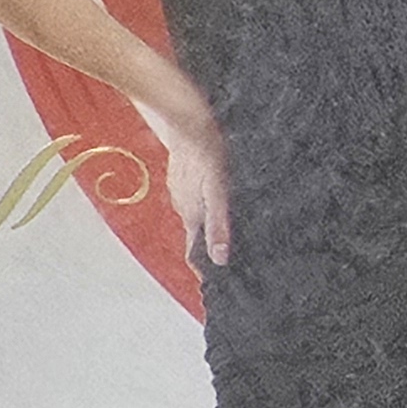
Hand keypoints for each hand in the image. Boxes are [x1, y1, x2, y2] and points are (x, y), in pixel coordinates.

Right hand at [142, 94, 232, 268]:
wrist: (186, 123)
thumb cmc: (205, 156)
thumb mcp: (217, 193)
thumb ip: (218, 226)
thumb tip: (220, 258)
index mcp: (191, 215)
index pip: (193, 252)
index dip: (202, 269)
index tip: (211, 284)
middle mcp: (183, 208)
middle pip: (194, 236)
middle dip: (206, 249)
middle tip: (225, 259)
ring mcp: (180, 192)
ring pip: (194, 217)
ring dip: (205, 227)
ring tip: (222, 233)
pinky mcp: (183, 179)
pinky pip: (193, 200)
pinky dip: (202, 207)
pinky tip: (212, 201)